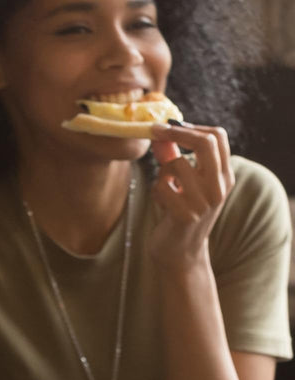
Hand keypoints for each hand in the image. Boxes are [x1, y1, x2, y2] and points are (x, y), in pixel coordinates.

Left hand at [147, 123, 233, 269]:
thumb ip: (173, 157)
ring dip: (162, 173)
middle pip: (205, 143)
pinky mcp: (186, 215)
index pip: (217, 137)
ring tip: (165, 190)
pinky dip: (156, 191)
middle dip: (177, 133)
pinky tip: (162, 205)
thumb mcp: (182, 183)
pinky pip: (162, 186)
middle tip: (155, 131)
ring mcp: (205, 202)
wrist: (179, 254)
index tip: (169, 125)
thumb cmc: (178, 214)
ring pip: (177, 165)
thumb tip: (160, 134)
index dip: (191, 127)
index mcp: (224, 176)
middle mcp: (220, 187)